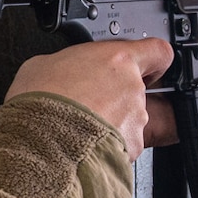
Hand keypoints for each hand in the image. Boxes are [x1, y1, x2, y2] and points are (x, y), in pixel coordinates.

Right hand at [7, 37, 174, 160]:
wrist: (40, 141)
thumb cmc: (40, 103)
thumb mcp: (42, 65)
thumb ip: (66, 63)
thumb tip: (60, 69)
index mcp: (117, 60)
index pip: (158, 51)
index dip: (153, 60)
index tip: (145, 66)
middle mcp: (132, 87)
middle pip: (136, 90)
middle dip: (116, 98)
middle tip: (89, 103)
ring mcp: (135, 118)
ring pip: (130, 118)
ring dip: (112, 122)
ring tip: (81, 127)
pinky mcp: (133, 145)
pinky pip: (125, 143)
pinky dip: (110, 145)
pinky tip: (86, 143)